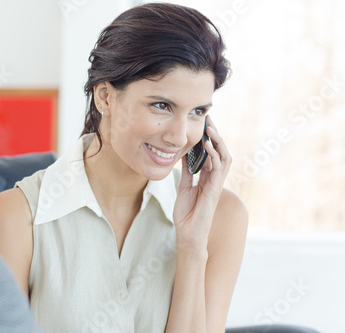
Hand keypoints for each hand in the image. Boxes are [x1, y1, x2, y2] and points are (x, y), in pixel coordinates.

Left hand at [173, 115, 231, 251]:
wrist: (187, 234)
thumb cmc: (186, 213)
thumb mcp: (183, 187)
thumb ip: (186, 172)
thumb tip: (183, 155)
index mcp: (208, 177)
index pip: (213, 153)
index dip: (210, 138)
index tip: (204, 123)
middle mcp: (215, 179)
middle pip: (221, 152)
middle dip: (216, 135)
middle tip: (209, 119)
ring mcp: (216, 185)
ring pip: (224, 158)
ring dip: (218, 142)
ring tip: (210, 129)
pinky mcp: (214, 191)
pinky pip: (218, 170)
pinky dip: (214, 156)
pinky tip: (207, 146)